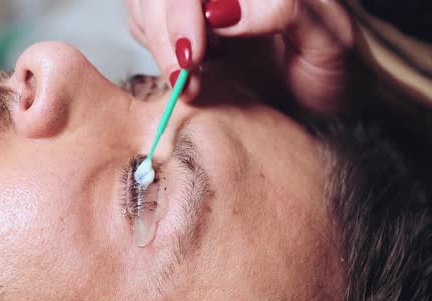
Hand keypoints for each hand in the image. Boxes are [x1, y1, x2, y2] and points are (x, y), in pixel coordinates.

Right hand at [126, 0, 354, 112]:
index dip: (182, 9)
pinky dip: (158, 51)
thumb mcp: (329, 39)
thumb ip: (283, 10)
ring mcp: (207, 8)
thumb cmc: (339, 72)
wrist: (333, 105)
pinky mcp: (192, 31)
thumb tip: (222, 9)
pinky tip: (190, 71)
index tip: (193, 56)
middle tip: (184, 76)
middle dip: (165, 31)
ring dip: (158, 43)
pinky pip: (148, 27)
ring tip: (191, 79)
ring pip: (146, 5)